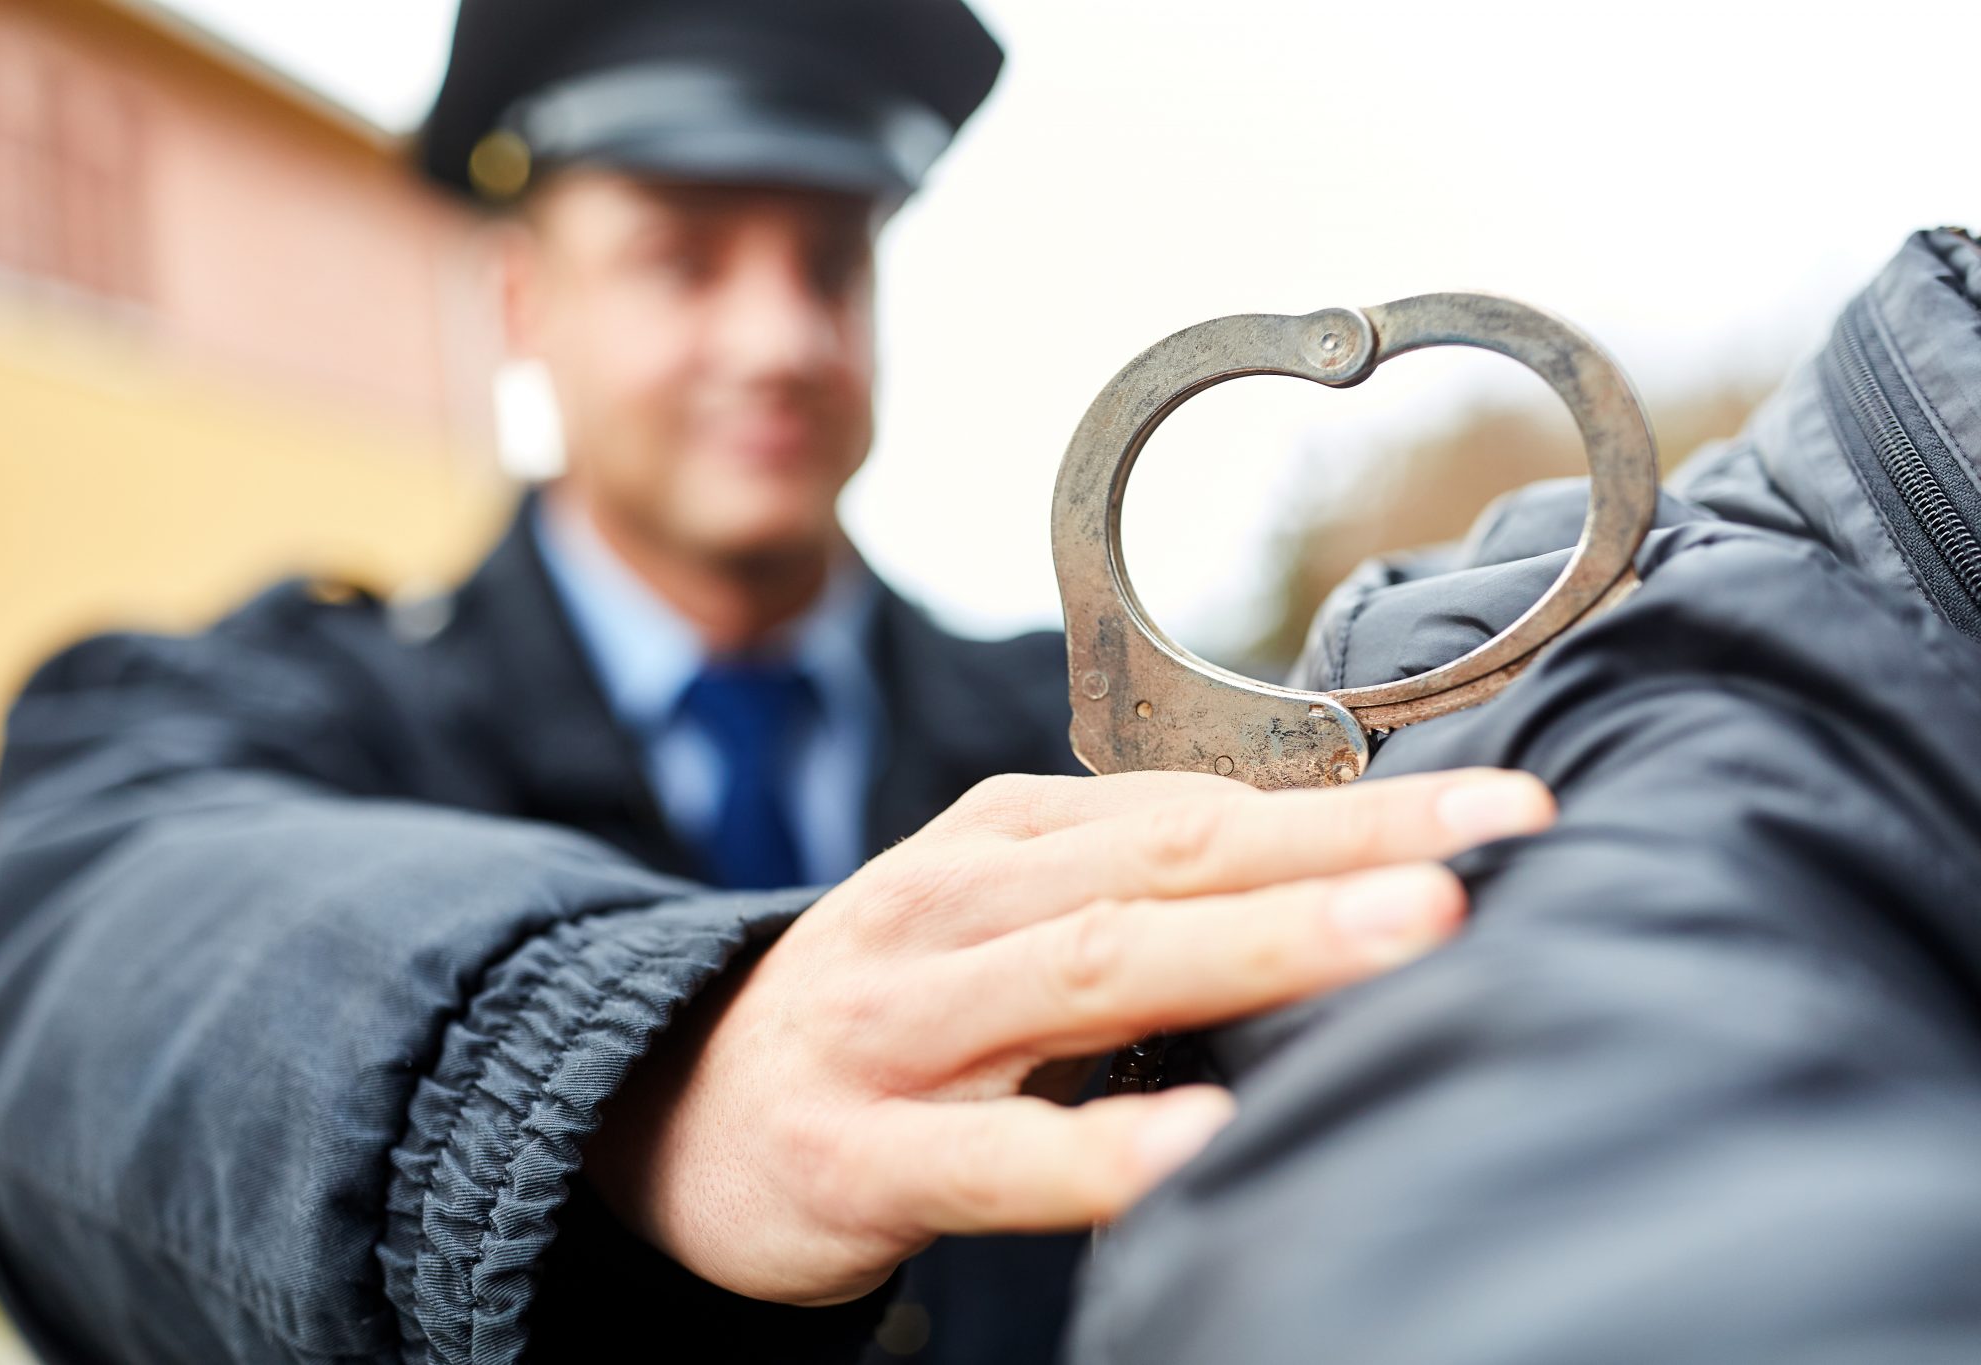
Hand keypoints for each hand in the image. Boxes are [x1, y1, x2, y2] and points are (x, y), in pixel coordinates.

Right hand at [586, 767, 1554, 1303]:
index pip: (1203, 808)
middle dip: (1341, 849)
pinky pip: (991, 1153)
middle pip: (1170, 862)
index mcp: (1003, 841)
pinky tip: (1197, 1139)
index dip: (1358, 806)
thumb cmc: (889, 1009)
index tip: (1504, 808)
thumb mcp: (996, 916)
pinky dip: (1095, 1146)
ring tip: (1404, 937)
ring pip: (1094, 967)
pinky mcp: (859, 1148)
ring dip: (1258, 948)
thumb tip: (1335, 878)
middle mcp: (956, 904)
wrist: (676, 1103)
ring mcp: (902, 1023)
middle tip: (1491, 840)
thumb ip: (1133, 892)